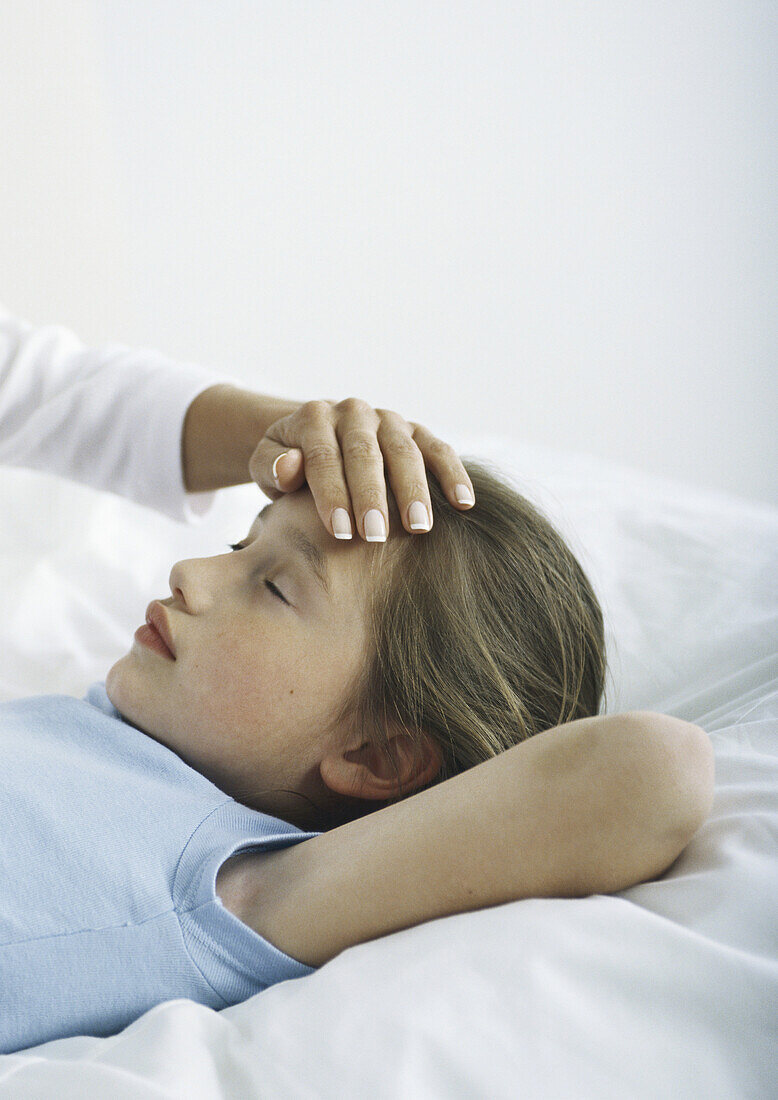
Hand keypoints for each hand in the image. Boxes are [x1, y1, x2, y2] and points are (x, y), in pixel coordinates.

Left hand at [247, 398, 475, 541]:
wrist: (313, 440)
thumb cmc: (289, 465)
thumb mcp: (266, 464)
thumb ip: (271, 466)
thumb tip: (290, 466)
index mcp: (314, 417)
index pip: (323, 455)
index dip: (331, 492)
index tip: (339, 531)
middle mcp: (354, 412)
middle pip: (366, 453)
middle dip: (372, 496)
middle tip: (376, 536)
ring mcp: (388, 420)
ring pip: (405, 450)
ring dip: (413, 490)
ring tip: (418, 527)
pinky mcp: (415, 431)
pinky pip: (437, 449)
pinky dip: (453, 474)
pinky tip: (464, 503)